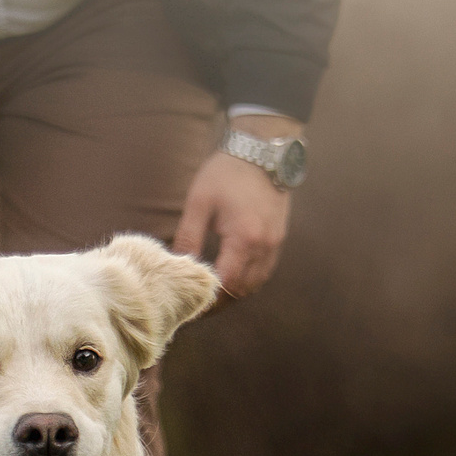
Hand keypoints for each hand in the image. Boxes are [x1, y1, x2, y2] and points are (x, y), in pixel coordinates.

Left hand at [173, 115, 298, 296]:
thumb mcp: (199, 202)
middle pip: (243, 290)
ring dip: (235, 293)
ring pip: (256, 284)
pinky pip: (264, 270)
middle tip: (197, 305)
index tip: (190, 304)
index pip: (227, 284)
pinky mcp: (279, 238)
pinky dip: (248, 280)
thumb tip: (176, 265)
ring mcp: (276, 243)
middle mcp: (265, 246)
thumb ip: (188, 237)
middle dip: (220, 302)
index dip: (208, 298)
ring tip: (212, 295)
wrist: (262, 150)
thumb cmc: (226, 172)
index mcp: (244, 238)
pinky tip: (230, 277)